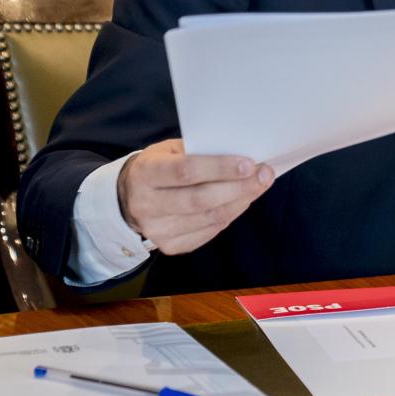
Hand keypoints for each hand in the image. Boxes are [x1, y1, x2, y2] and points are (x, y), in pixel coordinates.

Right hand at [117, 139, 273, 255]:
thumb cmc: (159, 166)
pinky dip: (231, 214)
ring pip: (209, 218)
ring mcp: (156, 230)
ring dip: (241, 201)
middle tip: (265, 174)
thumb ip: (199, 151)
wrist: (129, 197)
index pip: (185, 172)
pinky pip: (209, 231)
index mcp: (145, 174)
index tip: (249, 163)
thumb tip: (242, 155)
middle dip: (239, 187)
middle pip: (200, 199)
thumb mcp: (170, 150)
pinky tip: (243, 200)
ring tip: (260, 185)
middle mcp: (146, 205)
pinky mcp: (170, 246)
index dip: (219, 168)